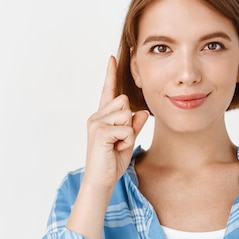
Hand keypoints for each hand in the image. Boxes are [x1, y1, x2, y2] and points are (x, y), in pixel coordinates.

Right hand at [82, 56, 148, 190]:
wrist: (101, 180)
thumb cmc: (112, 161)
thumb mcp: (128, 140)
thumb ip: (134, 125)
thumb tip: (142, 112)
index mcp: (103, 116)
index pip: (109, 91)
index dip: (111, 75)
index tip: (112, 58)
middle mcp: (97, 116)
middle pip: (124, 101)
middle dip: (129, 121)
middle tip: (120, 140)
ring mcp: (96, 122)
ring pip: (126, 113)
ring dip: (128, 132)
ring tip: (117, 145)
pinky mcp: (100, 131)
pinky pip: (125, 128)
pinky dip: (126, 140)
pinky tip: (115, 149)